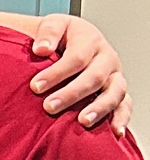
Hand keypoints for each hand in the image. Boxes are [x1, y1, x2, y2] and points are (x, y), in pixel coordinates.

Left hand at [29, 14, 131, 132]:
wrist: (70, 42)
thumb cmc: (59, 38)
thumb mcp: (52, 26)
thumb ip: (47, 34)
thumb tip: (41, 49)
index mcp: (90, 40)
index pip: (76, 57)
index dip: (56, 73)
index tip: (35, 86)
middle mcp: (106, 58)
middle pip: (94, 77)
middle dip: (71, 94)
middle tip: (48, 106)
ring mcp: (114, 76)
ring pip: (114, 92)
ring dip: (99, 108)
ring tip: (82, 121)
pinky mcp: (118, 92)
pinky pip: (125, 105)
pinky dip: (121, 118)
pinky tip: (115, 132)